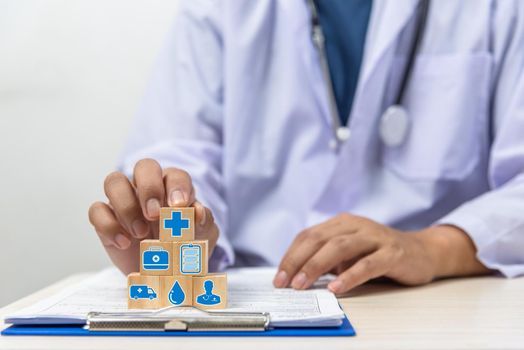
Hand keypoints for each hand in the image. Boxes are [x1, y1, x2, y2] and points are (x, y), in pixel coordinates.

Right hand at [88, 159, 218, 273]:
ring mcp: (124, 200)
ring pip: (114, 181)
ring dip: (126, 206)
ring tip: (140, 233)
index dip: (177, 186)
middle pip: (144, 166)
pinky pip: (97, 210)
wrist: (166, 273)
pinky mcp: (106, 218)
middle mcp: (147, 187)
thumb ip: (204, 222)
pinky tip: (124, 243)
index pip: (175, 175)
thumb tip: (198, 212)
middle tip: (155, 214)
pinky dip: (108, 225)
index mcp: (174, 187)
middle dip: (149, 188)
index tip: (179, 206)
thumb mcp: (203, 237)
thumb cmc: (185, 246)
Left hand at [273, 213, 489, 293]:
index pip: (309, 235)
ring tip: (302, 284)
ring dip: (317, 266)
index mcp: (342, 223)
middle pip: (320, 239)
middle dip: (298, 260)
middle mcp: (356, 225)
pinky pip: (368, 264)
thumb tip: (297, 275)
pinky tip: (336, 288)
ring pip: (339, 247)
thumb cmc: (379, 254)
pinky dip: (349, 276)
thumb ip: (328, 259)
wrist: (422, 251)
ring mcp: (375, 237)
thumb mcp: (349, 253)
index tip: (279, 276)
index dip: (291, 255)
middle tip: (285, 282)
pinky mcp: (392, 253)